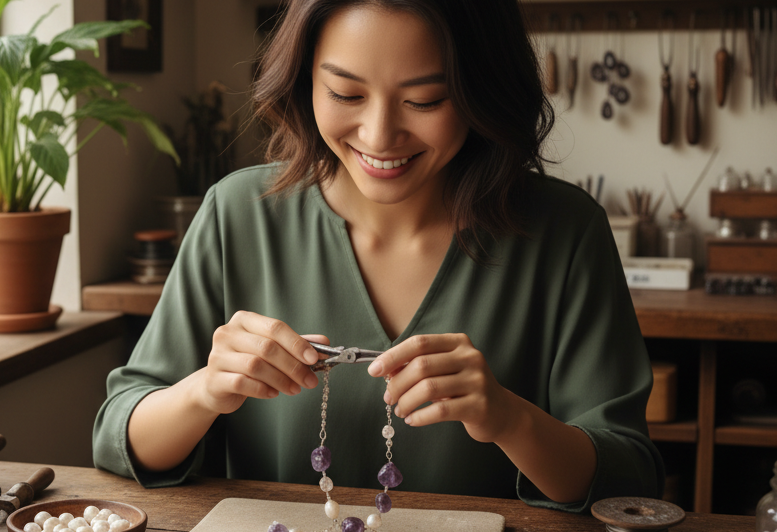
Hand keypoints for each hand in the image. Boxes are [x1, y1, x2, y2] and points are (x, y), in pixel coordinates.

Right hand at [198, 311, 327, 414]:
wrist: (216, 385)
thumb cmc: (247, 363)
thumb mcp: (272, 350)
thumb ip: (296, 344)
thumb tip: (324, 342)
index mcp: (244, 320)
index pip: (275, 327)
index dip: (297, 343)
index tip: (315, 358)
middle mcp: (228, 333)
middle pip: (267, 347)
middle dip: (293, 366)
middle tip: (310, 380)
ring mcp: (218, 355)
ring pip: (255, 366)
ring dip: (281, 379)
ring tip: (294, 389)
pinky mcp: (213, 378)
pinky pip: (243, 383)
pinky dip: (262, 389)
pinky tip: (274, 393)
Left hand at [368, 333, 510, 442]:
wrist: (501, 412)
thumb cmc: (464, 388)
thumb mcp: (445, 370)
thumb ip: (419, 365)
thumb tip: (385, 370)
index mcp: (458, 342)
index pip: (419, 343)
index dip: (393, 356)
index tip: (374, 370)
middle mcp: (470, 357)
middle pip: (422, 366)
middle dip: (397, 383)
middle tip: (388, 397)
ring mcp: (477, 381)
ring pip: (429, 389)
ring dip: (406, 402)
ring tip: (400, 410)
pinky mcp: (479, 405)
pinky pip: (440, 411)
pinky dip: (420, 416)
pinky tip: (412, 420)